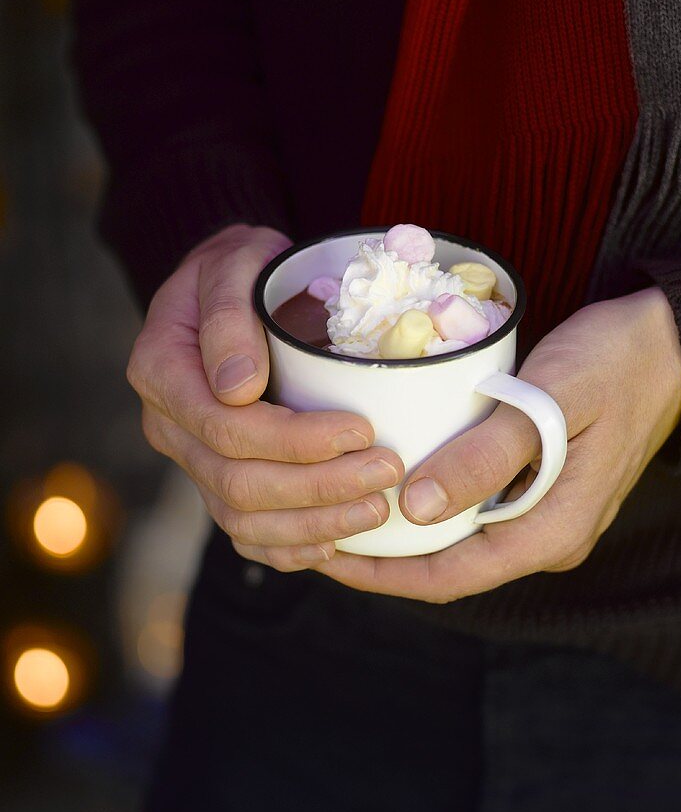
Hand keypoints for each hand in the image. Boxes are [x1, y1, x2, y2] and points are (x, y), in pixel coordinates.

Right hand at [127, 223, 403, 568]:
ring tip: (377, 509)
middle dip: (319, 486)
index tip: (361, 429)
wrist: (236, 291)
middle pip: (238, 483)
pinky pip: (249, 537)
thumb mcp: (236, 264)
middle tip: (388, 471)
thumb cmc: (243, 270)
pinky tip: (339, 543)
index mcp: (162, 372)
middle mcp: (169, 426)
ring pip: (243, 520)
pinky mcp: (220, 485)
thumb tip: (237, 387)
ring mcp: (193, 462)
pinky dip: (293, 547)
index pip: (226, 428)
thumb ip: (229, 317)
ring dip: (314, 523)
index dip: (295, 440)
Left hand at [311, 287, 680, 601]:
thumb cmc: (615, 364)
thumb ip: (488, 457)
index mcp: (552, 532)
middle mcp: (548, 538)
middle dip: (382, 560)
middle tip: (315, 529)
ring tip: (340, 509)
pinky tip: (393, 482)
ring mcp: (547, 517)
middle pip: (449, 567)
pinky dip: (430, 506)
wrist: (674, 345)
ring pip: (459, 542)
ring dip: (403, 535)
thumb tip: (416, 509)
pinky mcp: (542, 491)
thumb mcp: (549, 401)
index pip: (449, 577)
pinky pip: (475, 514)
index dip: (381, 577)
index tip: (324, 557)